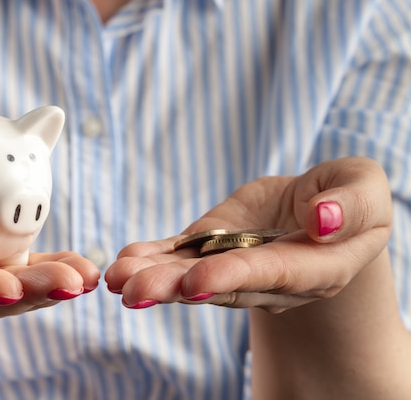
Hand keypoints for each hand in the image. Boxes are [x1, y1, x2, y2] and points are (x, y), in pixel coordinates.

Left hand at [105, 157, 392, 311]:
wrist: (319, 207)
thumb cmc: (348, 198)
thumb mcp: (365, 191)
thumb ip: (352, 205)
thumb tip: (323, 219)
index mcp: (314, 269)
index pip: (270, 276)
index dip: (232, 277)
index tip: (194, 280)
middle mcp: (268, 280)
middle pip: (220, 286)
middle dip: (175, 287)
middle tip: (134, 290)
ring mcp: (233, 265)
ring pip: (191, 275)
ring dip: (153, 277)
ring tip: (116, 277)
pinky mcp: (211, 247)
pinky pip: (180, 255)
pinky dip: (152, 257)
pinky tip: (124, 260)